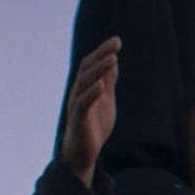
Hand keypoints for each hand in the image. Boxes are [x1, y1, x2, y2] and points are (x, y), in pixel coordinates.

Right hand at [60, 36, 120, 187]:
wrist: (83, 153)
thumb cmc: (94, 126)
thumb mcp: (106, 100)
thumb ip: (108, 82)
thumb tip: (113, 61)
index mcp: (86, 87)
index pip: (92, 64)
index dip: (103, 51)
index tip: (117, 40)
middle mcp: (79, 92)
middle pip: (87, 68)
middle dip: (101, 54)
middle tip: (115, 43)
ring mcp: (77, 105)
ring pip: (85, 83)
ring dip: (99, 70)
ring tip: (112, 59)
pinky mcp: (78, 120)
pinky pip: (83, 104)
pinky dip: (92, 94)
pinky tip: (102, 86)